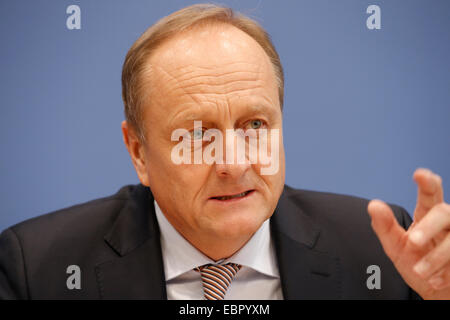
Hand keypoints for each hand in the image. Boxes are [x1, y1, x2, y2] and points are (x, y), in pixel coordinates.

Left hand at [367, 168, 449, 299]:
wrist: (434, 288)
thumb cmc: (415, 261)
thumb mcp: (395, 245)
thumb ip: (384, 226)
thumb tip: (373, 205)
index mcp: (427, 214)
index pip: (429, 194)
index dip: (427, 183)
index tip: (420, 174)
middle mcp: (447, 223)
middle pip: (444, 212)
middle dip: (429, 227)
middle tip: (413, 242)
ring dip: (435, 257)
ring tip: (419, 271)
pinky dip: (446, 273)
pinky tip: (435, 280)